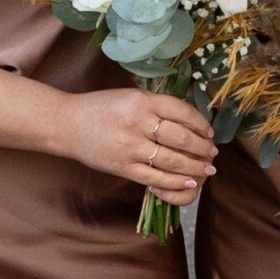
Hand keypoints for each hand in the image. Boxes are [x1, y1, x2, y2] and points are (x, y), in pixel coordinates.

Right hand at [54, 88, 217, 205]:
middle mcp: (138, 123)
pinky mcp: (122, 167)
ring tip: (207, 169)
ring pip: (171, 159)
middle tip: (213, 153)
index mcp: (143, 102)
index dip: (202, 123)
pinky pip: (154, 177)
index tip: (210, 132)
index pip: (182, 112)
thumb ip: (159, 106)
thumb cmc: (102, 108)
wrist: (66, 124)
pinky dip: (174, 181)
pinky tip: (188, 181)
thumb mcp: (133, 97)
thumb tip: (192, 119)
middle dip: (202, 147)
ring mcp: (130, 147)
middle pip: (181, 137)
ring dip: (194, 166)